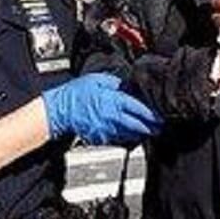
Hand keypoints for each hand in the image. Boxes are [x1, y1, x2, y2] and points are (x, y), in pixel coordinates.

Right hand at [43, 73, 162, 143]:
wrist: (58, 111)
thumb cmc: (75, 94)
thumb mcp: (98, 80)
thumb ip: (116, 83)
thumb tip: (129, 85)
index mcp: (114, 102)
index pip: (139, 109)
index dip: (152, 114)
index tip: (160, 116)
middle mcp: (112, 118)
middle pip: (138, 126)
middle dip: (151, 127)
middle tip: (159, 127)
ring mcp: (107, 130)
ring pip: (130, 134)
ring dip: (140, 132)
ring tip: (148, 130)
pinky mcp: (100, 138)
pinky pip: (118, 138)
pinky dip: (126, 136)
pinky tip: (130, 133)